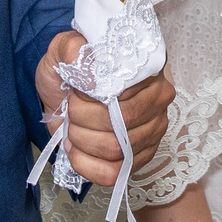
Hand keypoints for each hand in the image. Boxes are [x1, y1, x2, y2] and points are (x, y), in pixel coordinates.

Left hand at [38, 32, 174, 184]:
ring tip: (73, 128)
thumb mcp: (63, 48)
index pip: (125, 90)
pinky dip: (87, 165)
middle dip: (83, 119)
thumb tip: (93, 77)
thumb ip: (73, 49)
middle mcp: (158, 98)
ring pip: (117, 149)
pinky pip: (115, 173)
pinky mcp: (141, 156)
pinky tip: (76, 150)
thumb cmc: (70, 69)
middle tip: (70, 110)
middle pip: (122, 122)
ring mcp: (153, 129)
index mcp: (147, 67)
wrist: (63, 93)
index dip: (91, 95)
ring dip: (83, 141)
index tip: (75, 89)